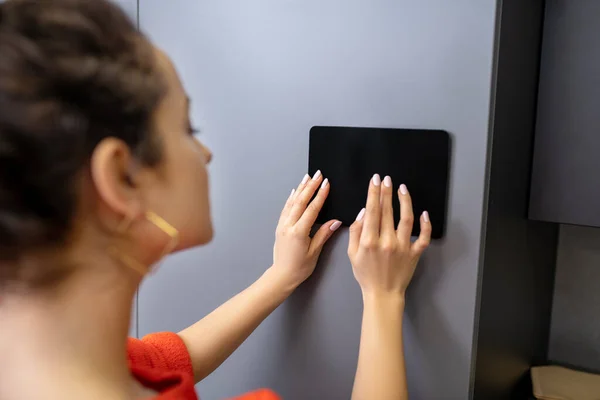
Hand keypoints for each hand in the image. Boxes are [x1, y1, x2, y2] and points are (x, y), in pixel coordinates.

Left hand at [270, 171, 341, 290]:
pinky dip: (291, 198)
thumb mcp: (314, 252)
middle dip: (310, 186)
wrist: (282, 275)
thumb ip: (324, 234)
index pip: (312, 209)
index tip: (326, 184)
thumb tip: (335, 221)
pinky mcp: (280, 226)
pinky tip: (295, 191)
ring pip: (292, 202)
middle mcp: (289, 225)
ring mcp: (282, 225)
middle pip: (301, 201)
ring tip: (308, 177)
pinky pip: (286, 208)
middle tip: (318, 174)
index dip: (320, 195)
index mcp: (299, 232)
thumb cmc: (300, 267)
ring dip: (301, 188)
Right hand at [348, 174, 430, 297]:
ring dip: (405, 201)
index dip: (374, 193)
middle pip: (387, 211)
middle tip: (387, 179)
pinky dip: (426, 225)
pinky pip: (423, 237)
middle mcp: (387, 242)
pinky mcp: (414, 254)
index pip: (372, 211)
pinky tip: (424, 213)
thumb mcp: (352, 254)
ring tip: (402, 188)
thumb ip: (355, 231)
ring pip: (407, 219)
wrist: (383, 294)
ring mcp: (402, 247)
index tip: (375, 180)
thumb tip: (364, 212)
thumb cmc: (365, 274)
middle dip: (386, 192)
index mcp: (369, 241)